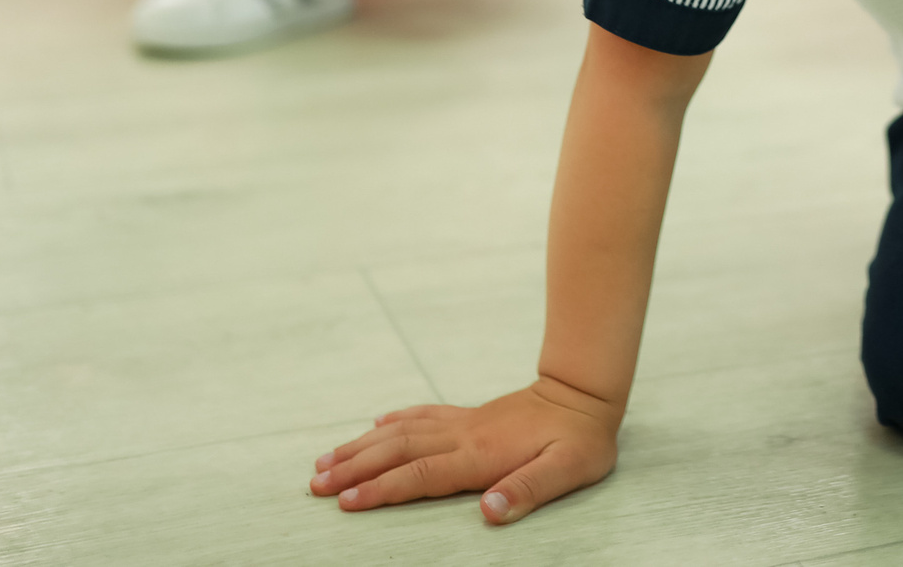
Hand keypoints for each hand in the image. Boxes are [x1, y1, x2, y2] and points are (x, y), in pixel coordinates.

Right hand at [312, 380, 621, 525]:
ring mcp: (464, 423)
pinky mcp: (471, 416)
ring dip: (362, 446)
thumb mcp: (567, 471)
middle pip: (397, 451)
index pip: (420, 474)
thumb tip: (490, 511)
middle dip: (354, 468)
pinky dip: (394, 422)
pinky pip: (422, 416)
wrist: (586, 392)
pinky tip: (376, 426)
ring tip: (327, 460)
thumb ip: (528, 490)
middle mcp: (464, 436)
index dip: (381, 489)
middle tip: (315, 484)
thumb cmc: (581, 440)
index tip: (345, 502)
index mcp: (481, 455)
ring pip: (401, 431)